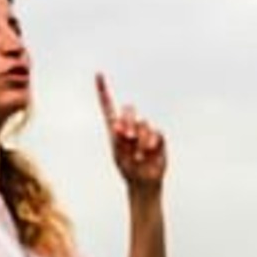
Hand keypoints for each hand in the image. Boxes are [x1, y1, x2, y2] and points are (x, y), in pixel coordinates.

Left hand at [96, 72, 166, 191]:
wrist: (143, 181)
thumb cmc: (128, 169)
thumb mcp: (118, 156)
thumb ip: (118, 140)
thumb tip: (119, 126)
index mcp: (115, 128)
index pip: (108, 106)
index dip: (103, 90)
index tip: (98, 74)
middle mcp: (130, 125)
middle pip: (129, 109)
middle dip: (128, 119)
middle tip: (127, 136)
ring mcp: (144, 130)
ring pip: (143, 123)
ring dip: (139, 139)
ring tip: (138, 155)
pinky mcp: (157, 137)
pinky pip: (155, 132)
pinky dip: (151, 142)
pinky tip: (148, 152)